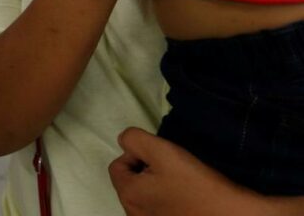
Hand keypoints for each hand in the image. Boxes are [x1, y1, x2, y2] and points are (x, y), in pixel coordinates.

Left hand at [109, 128, 270, 215]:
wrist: (231, 215)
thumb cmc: (195, 183)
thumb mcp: (162, 150)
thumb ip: (134, 139)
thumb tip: (125, 143)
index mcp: (128, 195)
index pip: (117, 166)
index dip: (136, 154)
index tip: (159, 156)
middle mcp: (133, 214)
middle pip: (129, 182)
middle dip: (145, 170)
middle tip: (170, 168)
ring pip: (143, 197)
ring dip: (155, 185)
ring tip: (179, 183)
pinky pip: (157, 210)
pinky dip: (166, 201)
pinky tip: (184, 198)